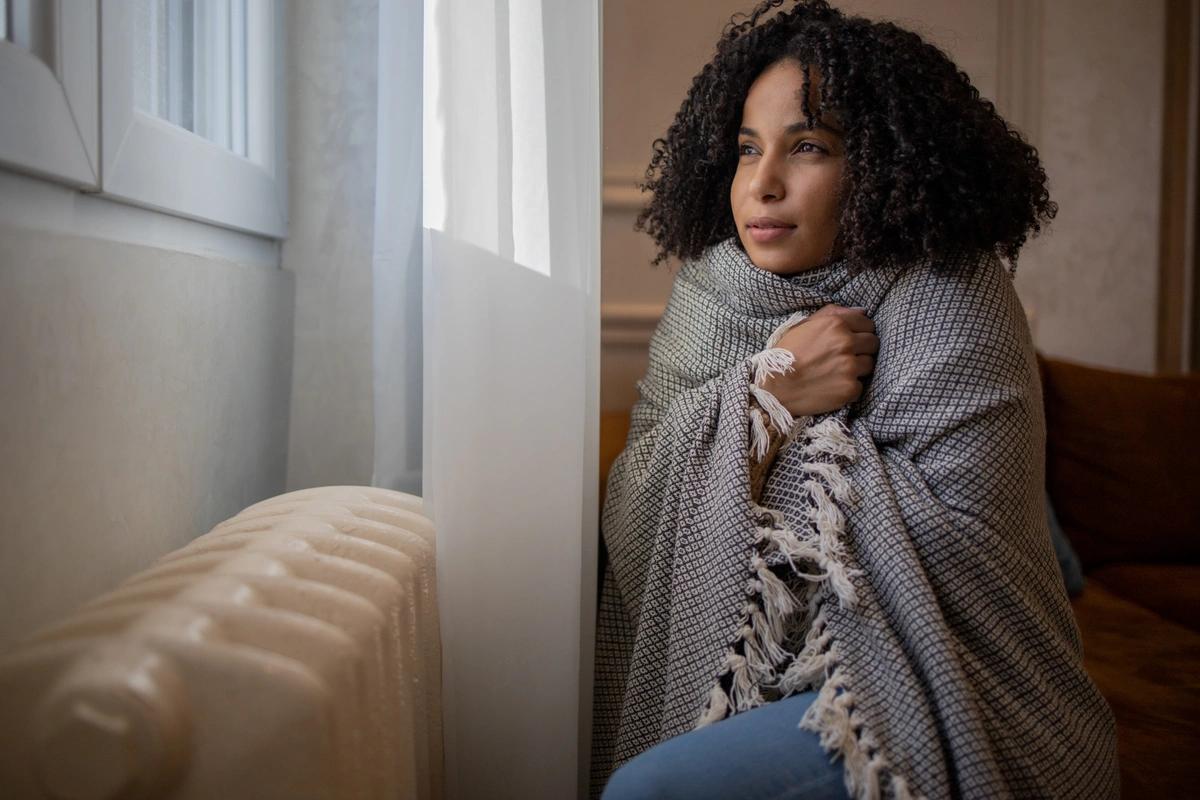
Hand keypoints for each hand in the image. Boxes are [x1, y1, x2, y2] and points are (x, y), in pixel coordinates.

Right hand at [758, 304, 878, 416]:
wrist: (774, 385)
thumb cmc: (786, 353)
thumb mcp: (803, 325)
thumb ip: (833, 313)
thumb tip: (862, 311)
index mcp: (836, 324)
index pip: (867, 324)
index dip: (860, 332)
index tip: (850, 341)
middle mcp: (846, 343)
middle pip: (873, 343)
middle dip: (862, 349)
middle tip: (845, 357)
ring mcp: (850, 367)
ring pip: (869, 364)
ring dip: (857, 368)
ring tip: (837, 372)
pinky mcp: (849, 388)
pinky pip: (860, 386)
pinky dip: (849, 388)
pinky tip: (833, 387)